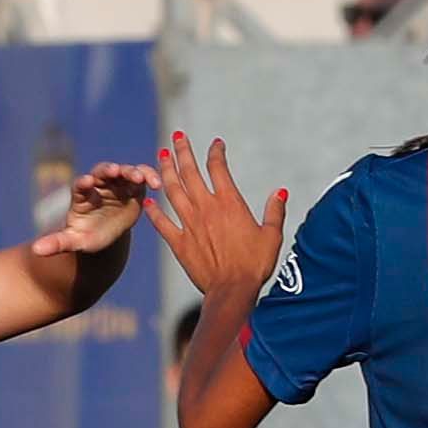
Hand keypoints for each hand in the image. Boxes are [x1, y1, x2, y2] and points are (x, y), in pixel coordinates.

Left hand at [42, 161, 152, 257]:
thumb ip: (56, 243)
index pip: (80, 186)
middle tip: (116, 170)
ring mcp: (116, 184)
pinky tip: (156, 184)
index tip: (87, 182)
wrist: (105, 235)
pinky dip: (148, 176)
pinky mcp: (133, 187)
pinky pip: (141, 176)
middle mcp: (99, 185)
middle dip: (108, 170)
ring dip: (131, 172)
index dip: (83, 183)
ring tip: (140, 178)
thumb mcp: (73, 242)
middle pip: (102, 173)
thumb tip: (36, 251)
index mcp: (81, 196)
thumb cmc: (87, 236)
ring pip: (123, 171)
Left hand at [139, 133, 289, 304]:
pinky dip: (153, 211)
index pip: (218, 168)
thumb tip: (280, 191)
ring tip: (161, 156)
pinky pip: (162, 223)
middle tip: (177, 137)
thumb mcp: (271, 235)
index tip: (215, 143)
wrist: (231, 290)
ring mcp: (189, 224)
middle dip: (183, 152)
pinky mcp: (178, 242)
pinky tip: (147, 201)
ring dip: (165, 172)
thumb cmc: (255, 264)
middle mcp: (205, 208)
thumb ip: (274, 211)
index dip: (216, 152)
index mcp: (229, 203)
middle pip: (189, 173)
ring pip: (172, 191)